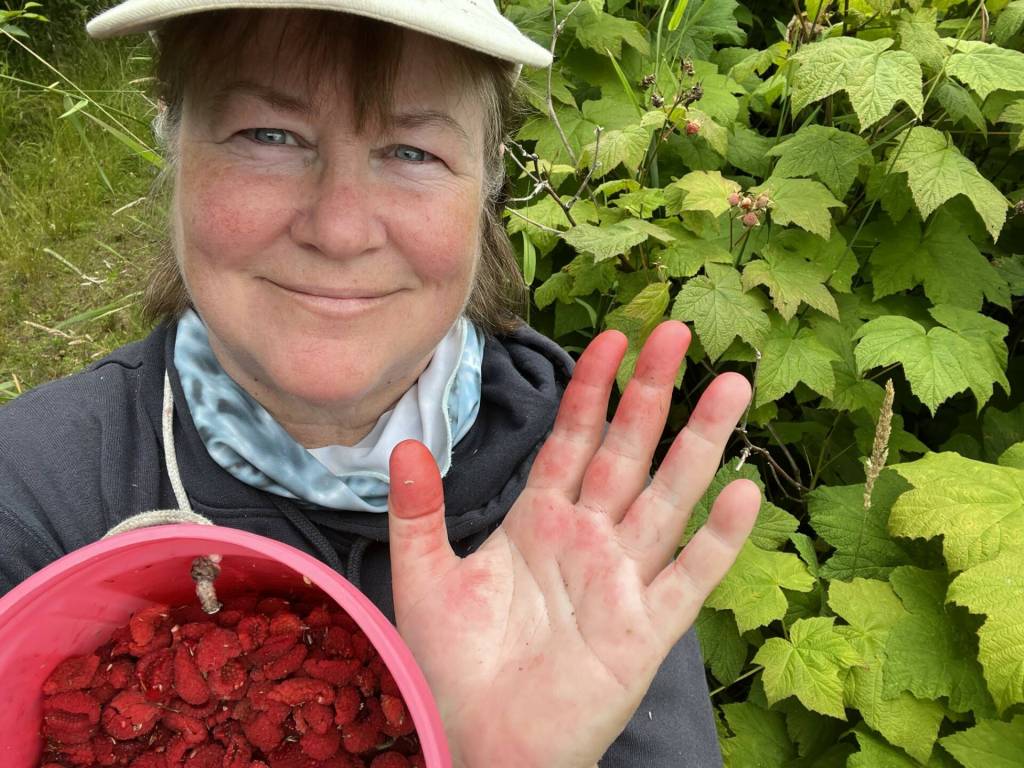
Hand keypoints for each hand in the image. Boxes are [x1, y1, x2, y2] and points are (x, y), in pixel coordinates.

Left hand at [387, 321, 759, 767]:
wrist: (473, 742)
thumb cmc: (450, 666)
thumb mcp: (425, 579)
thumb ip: (418, 513)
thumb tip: (402, 444)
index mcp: (540, 521)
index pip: (573, 439)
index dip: (592, 390)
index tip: (611, 338)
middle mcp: (588, 539)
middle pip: (627, 452)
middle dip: (651, 393)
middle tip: (676, 332)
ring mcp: (621, 581)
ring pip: (669, 499)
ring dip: (699, 445)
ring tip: (730, 388)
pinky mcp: (643, 631)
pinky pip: (688, 578)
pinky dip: (717, 541)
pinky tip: (742, 495)